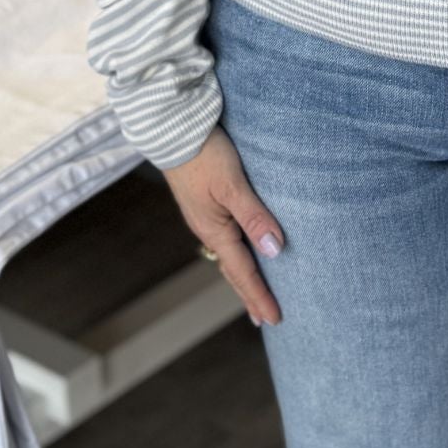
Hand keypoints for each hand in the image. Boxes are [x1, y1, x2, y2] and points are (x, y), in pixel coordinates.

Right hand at [163, 125, 284, 327]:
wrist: (173, 128)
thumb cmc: (204, 153)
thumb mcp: (232, 184)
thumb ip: (254, 216)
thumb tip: (275, 251)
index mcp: (215, 230)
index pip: (243, 271)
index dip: (260, 296)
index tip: (275, 319)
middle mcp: (209, 228)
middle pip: (233, 269)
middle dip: (249, 294)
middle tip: (264, 318)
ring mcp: (205, 215)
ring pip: (229, 253)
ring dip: (243, 275)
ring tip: (254, 292)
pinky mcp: (205, 201)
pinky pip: (225, 236)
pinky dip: (237, 252)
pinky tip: (242, 248)